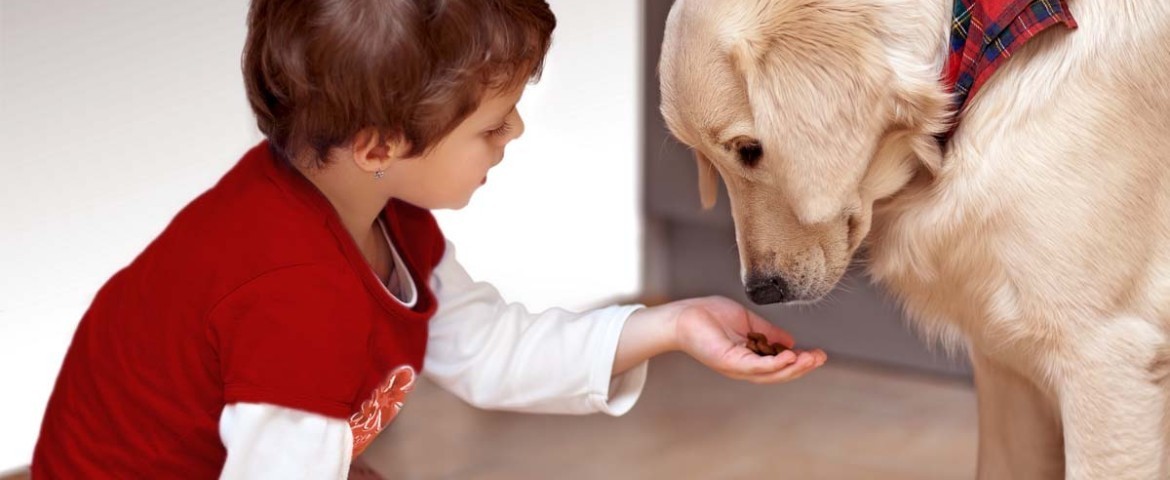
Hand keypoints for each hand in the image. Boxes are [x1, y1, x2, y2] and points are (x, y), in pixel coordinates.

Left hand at [670, 296, 825, 383]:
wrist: (684, 314)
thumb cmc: (709, 316)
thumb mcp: (747, 322)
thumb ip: (768, 332)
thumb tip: (790, 341)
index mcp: (749, 357)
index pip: (779, 364)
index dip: (800, 361)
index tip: (818, 354)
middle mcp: (744, 366)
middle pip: (779, 373)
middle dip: (802, 367)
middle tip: (820, 358)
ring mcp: (736, 366)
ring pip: (770, 374)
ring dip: (793, 368)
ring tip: (811, 359)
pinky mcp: (728, 362)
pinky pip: (755, 366)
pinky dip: (774, 364)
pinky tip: (790, 357)